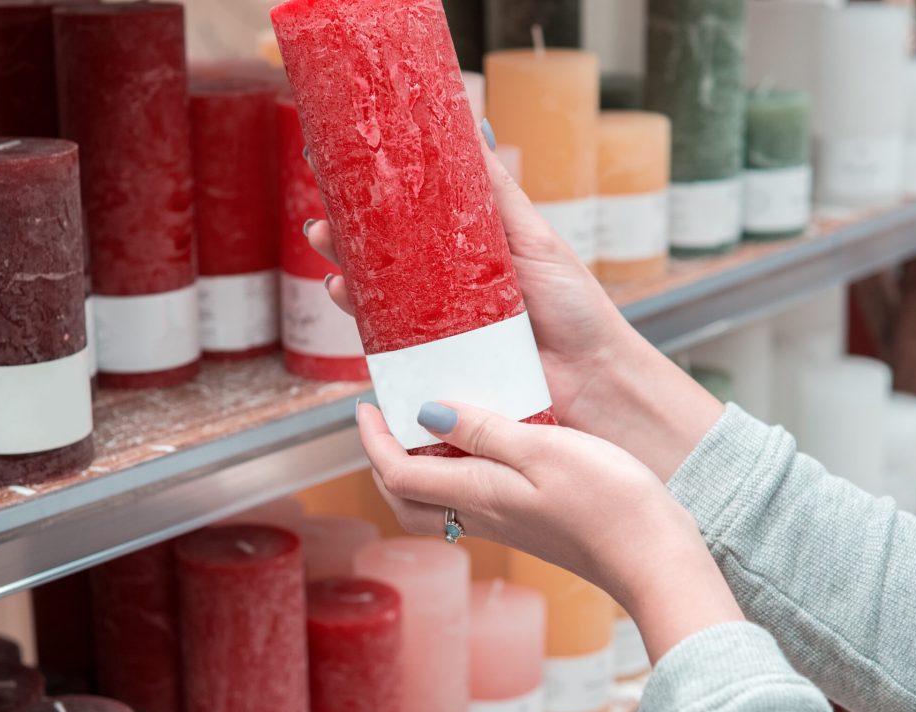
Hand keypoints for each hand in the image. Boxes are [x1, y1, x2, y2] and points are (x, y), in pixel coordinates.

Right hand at [307, 129, 723, 479]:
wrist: (595, 381)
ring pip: (381, 299)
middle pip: (387, 258)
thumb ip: (499, 193)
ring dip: (347, 277)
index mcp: (473, 252)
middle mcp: (452, 289)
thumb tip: (474, 127)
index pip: (413, 219)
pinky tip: (345, 299)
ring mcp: (442, 329)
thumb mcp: (535, 238)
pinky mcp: (439, 367)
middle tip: (320, 220)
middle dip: (347, 237)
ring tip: (326, 253)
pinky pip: (393, 345)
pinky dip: (364, 323)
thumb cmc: (576, 309)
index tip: (340, 172)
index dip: (375, 199)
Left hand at [357, 400, 744, 658]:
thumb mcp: (543, 448)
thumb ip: (483, 430)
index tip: (367, 405)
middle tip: (385, 422)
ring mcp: (507, 525)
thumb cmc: (609, 503)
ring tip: (426, 431)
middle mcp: (483, 515)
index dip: (374, 439)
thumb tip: (426, 413)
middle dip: (384, 461)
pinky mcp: (531, 525)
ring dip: (416, 470)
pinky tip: (482, 449)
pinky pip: (471, 503)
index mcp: (477, 494)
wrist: (654, 559)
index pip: (398, 473)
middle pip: (406, 498)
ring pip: (436, 503)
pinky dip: (455, 475)